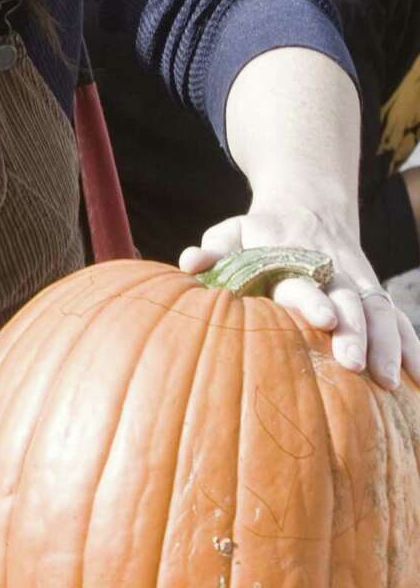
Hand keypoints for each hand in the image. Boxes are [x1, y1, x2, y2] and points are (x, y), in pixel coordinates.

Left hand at [179, 202, 419, 390]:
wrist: (308, 204)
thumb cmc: (257, 232)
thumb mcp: (230, 233)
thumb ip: (212, 249)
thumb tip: (191, 263)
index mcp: (293, 257)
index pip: (305, 279)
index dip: (314, 298)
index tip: (323, 319)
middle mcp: (332, 270)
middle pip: (351, 299)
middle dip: (356, 331)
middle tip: (354, 364)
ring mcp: (358, 281)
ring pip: (381, 311)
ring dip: (388, 345)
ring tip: (388, 383)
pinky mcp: (374, 292)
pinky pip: (398, 318)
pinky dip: (412, 347)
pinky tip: (418, 381)